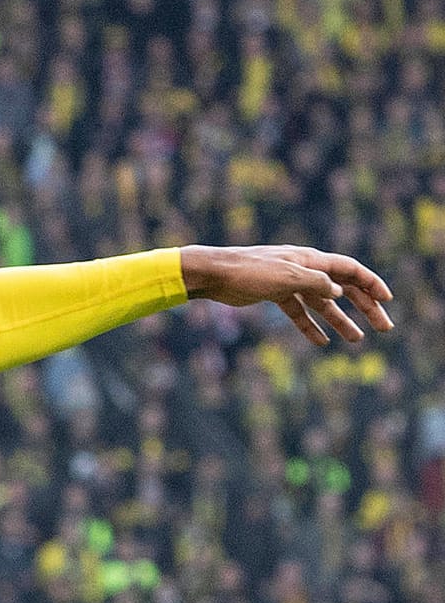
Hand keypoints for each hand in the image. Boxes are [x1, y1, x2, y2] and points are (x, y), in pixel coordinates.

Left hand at [179, 244, 394, 345]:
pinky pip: (298, 311)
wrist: (214, 273)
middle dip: (365, 306)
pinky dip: (309, 326)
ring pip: (321, 303)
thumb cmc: (249, 271)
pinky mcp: (273, 294)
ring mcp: (289, 281)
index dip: (371, 284)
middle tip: (384, 327)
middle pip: (342, 288)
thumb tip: (340, 293)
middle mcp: (303, 268)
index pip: (349, 270)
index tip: (388, 301)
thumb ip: (317, 284)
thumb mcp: (288, 277)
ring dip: (340, 320)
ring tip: (357, 339)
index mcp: (310, 259)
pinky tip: (321, 342)